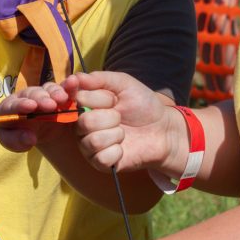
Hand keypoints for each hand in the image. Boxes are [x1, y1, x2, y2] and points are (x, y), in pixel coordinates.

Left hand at [0, 82, 76, 151]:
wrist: (36, 134)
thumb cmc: (20, 137)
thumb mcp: (13, 142)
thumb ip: (16, 141)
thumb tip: (30, 138)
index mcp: (9, 107)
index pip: (12, 104)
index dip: (21, 104)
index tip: (31, 106)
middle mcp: (26, 96)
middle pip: (32, 94)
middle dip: (41, 98)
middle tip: (51, 105)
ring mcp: (43, 94)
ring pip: (48, 89)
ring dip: (55, 92)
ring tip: (63, 99)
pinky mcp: (58, 95)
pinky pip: (63, 89)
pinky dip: (69, 86)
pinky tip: (74, 83)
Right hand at [61, 71, 180, 173]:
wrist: (163, 129)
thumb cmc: (143, 104)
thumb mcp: (124, 84)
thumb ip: (100, 78)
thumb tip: (76, 76)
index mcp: (86, 104)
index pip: (76, 99)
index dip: (93, 98)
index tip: (109, 97)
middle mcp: (82, 125)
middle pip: (83, 122)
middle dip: (110, 117)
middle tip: (120, 115)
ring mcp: (89, 145)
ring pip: (92, 141)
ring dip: (115, 134)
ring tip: (123, 131)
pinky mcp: (99, 163)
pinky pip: (101, 158)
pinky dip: (118, 151)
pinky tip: (123, 147)